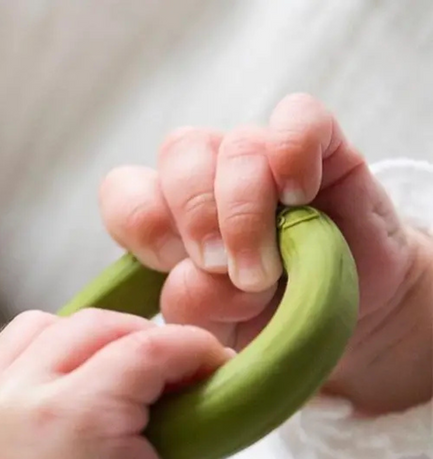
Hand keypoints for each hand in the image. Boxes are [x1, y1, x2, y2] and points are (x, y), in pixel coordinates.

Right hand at [0, 308, 229, 458]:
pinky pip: (148, 351)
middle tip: (159, 371)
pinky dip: (186, 351)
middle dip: (114, 338)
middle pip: (57, 327)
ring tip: (185, 371)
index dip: (72, 344)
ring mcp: (35, 402)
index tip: (113, 370)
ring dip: (147, 343)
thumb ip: (45, 422)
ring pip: (98, 329)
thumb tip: (113, 380)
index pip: (20, 341)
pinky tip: (208, 370)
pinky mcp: (87, 410)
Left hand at [99, 93, 432, 413]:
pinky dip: (293, 152)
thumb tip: (201, 274)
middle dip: (196, 217)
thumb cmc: (265, 323)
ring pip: (234, 145)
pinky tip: (299, 197)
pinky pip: (298, 117)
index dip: (141, 222)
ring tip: (264, 270)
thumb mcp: (217, 329)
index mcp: (166, 217)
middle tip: (221, 271)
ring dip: (244, 209)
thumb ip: (195, 304)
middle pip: (178, 154)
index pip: (124, 191)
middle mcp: (208, 177)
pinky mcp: (321, 145)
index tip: (168, 266)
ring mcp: (261, 157)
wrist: (346, 322)